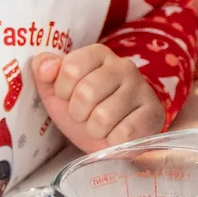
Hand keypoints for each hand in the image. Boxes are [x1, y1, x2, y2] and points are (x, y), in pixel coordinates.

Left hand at [30, 46, 164, 152]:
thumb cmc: (85, 110)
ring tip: (100, 126)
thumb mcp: (57, 91)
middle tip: (85, 116)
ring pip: (103, 117)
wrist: (114, 137)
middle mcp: (123, 66)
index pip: (70, 68)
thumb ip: (44, 72)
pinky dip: (113, 142)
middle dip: (78, 114)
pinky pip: (123, 134)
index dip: (63, 91)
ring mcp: (141, 88)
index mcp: (98, 54)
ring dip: (95, 130)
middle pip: (86, 92)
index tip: (69, 97)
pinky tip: (117, 135)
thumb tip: (45, 66)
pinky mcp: (153, 112)